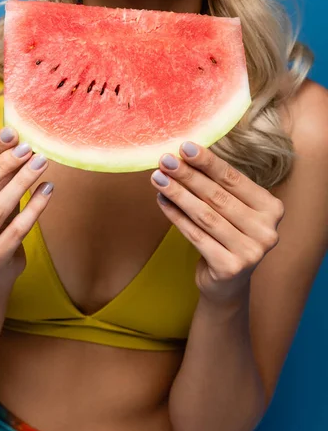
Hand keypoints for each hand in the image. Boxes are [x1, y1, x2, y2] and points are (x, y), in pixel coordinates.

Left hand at [150, 142, 284, 305]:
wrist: (227, 284)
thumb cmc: (227, 236)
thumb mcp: (232, 209)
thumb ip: (218, 186)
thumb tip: (184, 155)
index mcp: (272, 208)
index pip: (234, 179)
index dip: (208, 162)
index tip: (185, 146)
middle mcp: (266, 230)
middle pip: (218, 197)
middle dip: (188, 176)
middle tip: (165, 160)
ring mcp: (251, 251)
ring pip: (205, 215)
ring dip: (178, 194)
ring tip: (158, 178)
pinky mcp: (230, 268)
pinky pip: (196, 235)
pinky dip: (176, 216)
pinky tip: (162, 201)